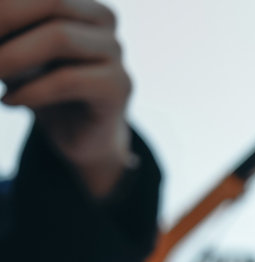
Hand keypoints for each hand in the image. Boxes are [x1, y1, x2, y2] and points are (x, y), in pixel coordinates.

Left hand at [1, 0, 133, 197]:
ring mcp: (115, 50)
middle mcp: (102, 19)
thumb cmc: (39, 82)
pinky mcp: (119, 85)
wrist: (79, 132)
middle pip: (53, 2)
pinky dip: (32, 90)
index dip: (7, 9)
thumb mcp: (13, 50)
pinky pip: (70, 79)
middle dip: (5, 21)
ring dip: (13, 56)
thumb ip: (6, 33)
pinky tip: (10, 101)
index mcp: (78, 2)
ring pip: (61, 37)